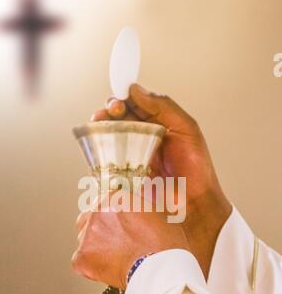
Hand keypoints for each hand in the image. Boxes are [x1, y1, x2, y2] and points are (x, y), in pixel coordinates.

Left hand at [71, 199, 188, 288]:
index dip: (109, 216)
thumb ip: (140, 206)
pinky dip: (91, 265)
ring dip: (95, 246)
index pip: (101, 203)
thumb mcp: (158, 213)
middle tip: (114, 241)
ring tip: (115, 256)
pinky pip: (80, 260)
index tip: (113, 224)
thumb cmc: (165, 245)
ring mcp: (87, 236)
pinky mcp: (82, 258)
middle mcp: (97, 213)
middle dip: (98, 229)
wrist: (161, 270)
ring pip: (83, 239)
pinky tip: (108, 267)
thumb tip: (138, 206)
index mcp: (114, 198)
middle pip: (87, 219)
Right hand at [91, 85, 231, 276]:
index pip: (136, 102)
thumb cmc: (196, 168)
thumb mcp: (187, 129)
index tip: (121, 98)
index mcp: (159, 122)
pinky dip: (97, 147)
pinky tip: (97, 142)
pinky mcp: (123, 172)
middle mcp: (143, 136)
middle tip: (112, 111)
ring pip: (109, 134)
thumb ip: (164, 107)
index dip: (125, 96)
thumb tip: (136, 89)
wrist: (194, 203)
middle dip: (110, 109)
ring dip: (101, 125)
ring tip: (100, 121)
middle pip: (119, 116)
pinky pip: (105, 156)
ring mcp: (132, 154)